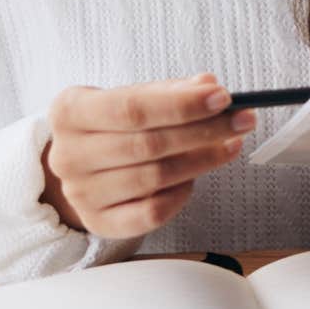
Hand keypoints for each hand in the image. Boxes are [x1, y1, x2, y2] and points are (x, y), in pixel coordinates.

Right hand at [41, 73, 256, 238]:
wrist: (78, 164)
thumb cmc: (109, 125)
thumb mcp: (129, 97)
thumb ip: (169, 91)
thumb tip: (208, 86)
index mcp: (69, 111)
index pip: (132, 107)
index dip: (180, 104)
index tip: (221, 97)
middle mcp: (69, 154)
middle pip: (148, 144)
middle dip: (203, 131)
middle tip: (241, 120)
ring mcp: (81, 193)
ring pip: (155, 178)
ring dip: (202, 161)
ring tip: (229, 145)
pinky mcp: (98, 222)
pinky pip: (152, 213)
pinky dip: (181, 194)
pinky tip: (194, 177)